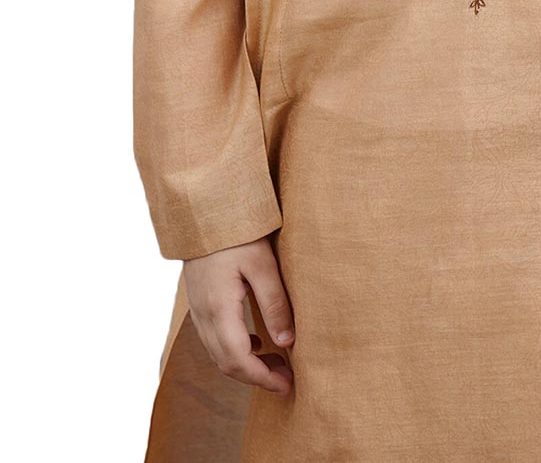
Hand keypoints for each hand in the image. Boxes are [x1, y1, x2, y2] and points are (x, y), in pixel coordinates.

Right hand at [183, 235, 295, 394]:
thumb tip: (288, 343)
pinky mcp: (199, 301)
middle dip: (256, 377)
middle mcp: (202, 315)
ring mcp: (197, 309)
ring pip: (218, 353)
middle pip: (226, 363)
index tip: (287, 385)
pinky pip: (214, 338)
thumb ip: (275, 304)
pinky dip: (235, 349)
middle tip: (287, 379)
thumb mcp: (263, 264)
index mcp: (218, 309)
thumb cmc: (237, 232)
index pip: (238, 360)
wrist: (204, 209)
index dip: (262, 378)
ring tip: (277, 363)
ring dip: (246, 365)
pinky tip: (256, 341)